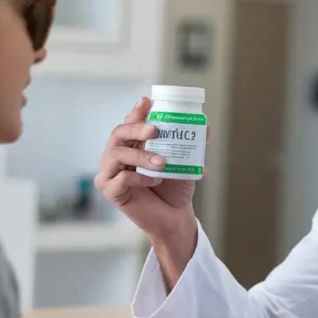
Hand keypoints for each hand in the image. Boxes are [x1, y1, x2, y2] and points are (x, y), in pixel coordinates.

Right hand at [95, 98, 207, 284]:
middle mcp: (117, 155)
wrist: (175, 216)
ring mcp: (111, 173)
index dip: (137, 111)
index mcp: (132, 144)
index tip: (148, 102)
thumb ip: (192, 144)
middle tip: (154, 130)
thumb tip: (206, 126)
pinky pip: (120, 179)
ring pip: (117, 154)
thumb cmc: (175, 187)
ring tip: (162, 163)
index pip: (130, 122)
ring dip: (141, 156)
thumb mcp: (186, 162)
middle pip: (118, 133)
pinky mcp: (111, 192)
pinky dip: (138, 178)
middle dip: (136, 128)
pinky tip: (153, 181)